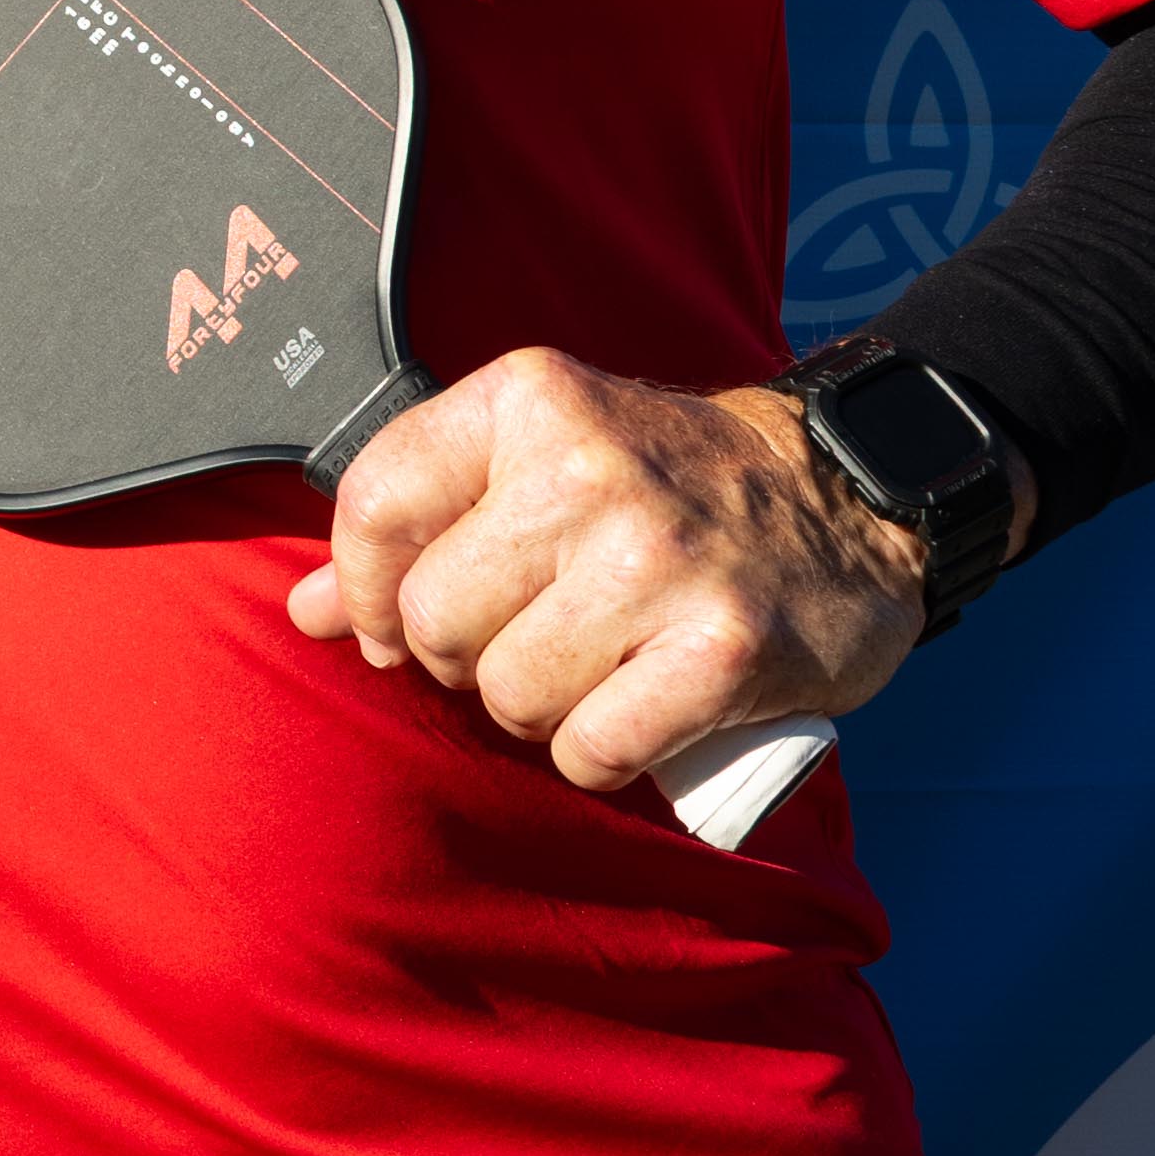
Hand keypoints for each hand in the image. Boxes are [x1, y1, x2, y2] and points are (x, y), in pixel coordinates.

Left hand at [286, 352, 1010, 797]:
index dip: (370, 588)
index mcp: (531, 400)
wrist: (847, 496)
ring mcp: (660, 560)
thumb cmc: (666, 485)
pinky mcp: (725, 649)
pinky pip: (592, 750)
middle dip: (463, 656)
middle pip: (435, 621)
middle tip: (529, 639)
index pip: (375, 505)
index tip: (405, 614)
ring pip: (507, 695)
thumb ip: (417, 520)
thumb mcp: (537, 461)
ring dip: (538, 709)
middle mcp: (591, 468)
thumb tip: (307, 612)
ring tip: (594, 666)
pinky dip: (603, 754)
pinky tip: (641, 712)